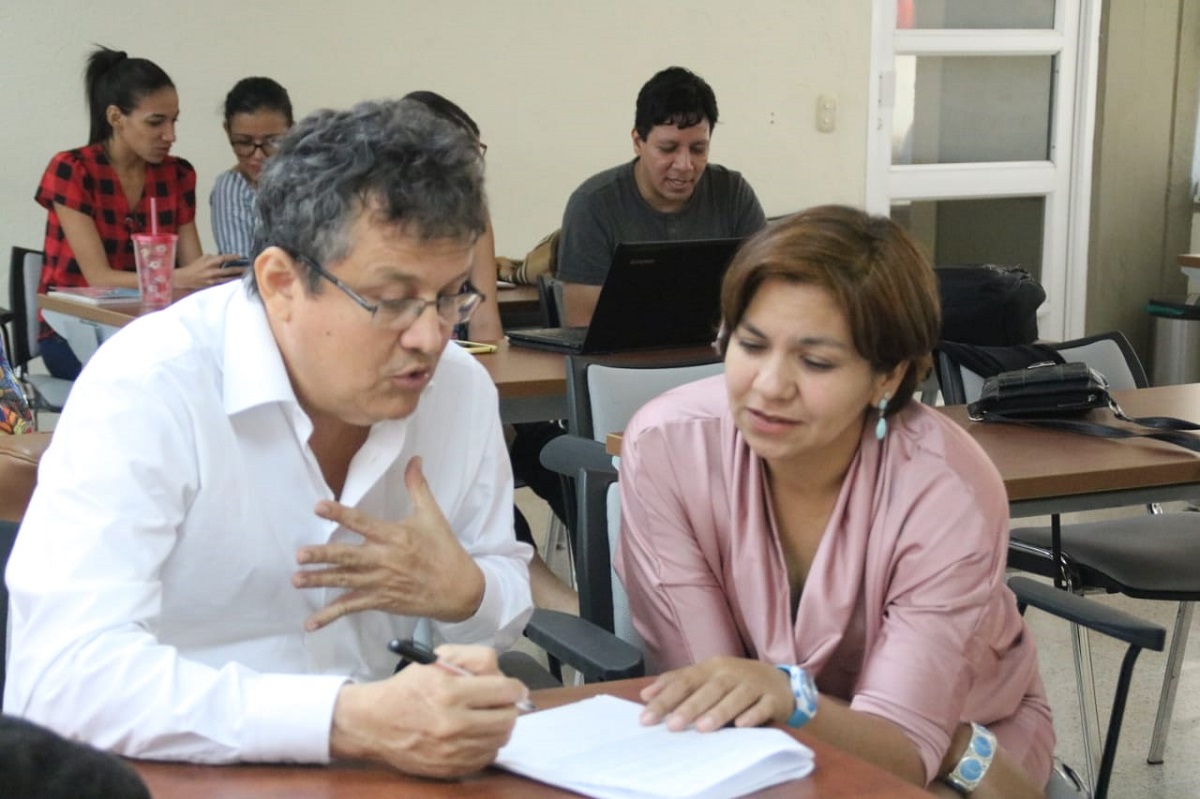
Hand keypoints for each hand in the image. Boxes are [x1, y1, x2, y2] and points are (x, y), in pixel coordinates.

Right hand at [173, 254, 243, 288]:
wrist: (186, 279)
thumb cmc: (195, 267)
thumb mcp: (203, 258)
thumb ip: (213, 257)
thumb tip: (224, 257)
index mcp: (210, 262)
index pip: (224, 258)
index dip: (233, 257)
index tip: (241, 256)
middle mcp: (212, 271)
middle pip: (229, 270)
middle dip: (240, 269)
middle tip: (249, 267)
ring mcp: (213, 279)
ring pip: (229, 278)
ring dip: (238, 277)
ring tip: (247, 275)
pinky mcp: (213, 286)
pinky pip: (225, 284)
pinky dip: (232, 282)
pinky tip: (238, 282)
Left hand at [294, 457, 485, 630]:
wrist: (459, 589)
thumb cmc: (445, 550)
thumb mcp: (433, 516)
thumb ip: (418, 487)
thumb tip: (415, 459)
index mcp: (395, 536)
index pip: (363, 523)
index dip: (341, 514)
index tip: (319, 507)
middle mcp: (385, 560)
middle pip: (349, 557)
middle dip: (323, 556)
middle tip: (300, 555)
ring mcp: (381, 583)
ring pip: (346, 581)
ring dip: (320, 581)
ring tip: (297, 580)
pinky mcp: (380, 601)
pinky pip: (352, 607)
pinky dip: (331, 615)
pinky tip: (311, 623)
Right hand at [330, 644, 525, 777]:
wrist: (374, 723)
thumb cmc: (408, 687)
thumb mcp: (438, 659)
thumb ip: (476, 660)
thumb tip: (506, 679)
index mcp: (449, 692)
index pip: (505, 691)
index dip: (515, 688)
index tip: (514, 688)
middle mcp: (453, 724)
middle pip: (508, 718)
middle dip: (509, 707)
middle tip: (500, 703)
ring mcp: (452, 751)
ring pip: (500, 739)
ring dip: (499, 726)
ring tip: (485, 717)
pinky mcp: (450, 768)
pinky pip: (487, 757)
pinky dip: (486, 745)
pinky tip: (473, 734)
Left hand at [639, 656, 796, 731]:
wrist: (779, 681)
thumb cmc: (734, 682)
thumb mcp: (706, 677)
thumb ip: (676, 683)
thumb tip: (645, 694)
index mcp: (711, 668)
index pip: (684, 681)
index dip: (665, 698)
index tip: (646, 718)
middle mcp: (731, 673)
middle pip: (709, 689)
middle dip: (690, 707)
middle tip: (672, 726)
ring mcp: (753, 685)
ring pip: (735, 697)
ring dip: (719, 711)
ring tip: (702, 728)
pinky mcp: (772, 699)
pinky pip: (763, 707)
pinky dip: (753, 715)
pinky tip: (742, 725)